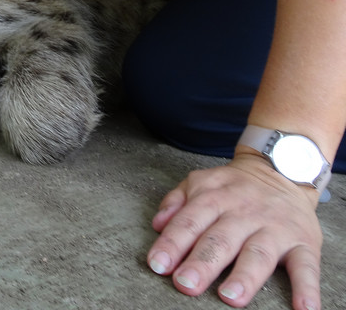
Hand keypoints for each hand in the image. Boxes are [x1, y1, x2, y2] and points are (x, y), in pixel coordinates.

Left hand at [147, 147, 323, 308]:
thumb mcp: (200, 182)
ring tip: (230, 296)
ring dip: (245, 276)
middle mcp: (243, 213)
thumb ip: (175, 201)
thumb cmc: (234, 186)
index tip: (158, 265)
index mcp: (214, 198)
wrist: (282, 169)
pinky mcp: (304, 241)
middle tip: (185, 284)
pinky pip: (306, 266)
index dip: (172, 243)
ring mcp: (275, 227)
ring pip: (258, 252)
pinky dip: (307, 288)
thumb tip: (157, 224)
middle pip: (220, 239)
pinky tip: (304, 309)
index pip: (189, 222)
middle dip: (202, 262)